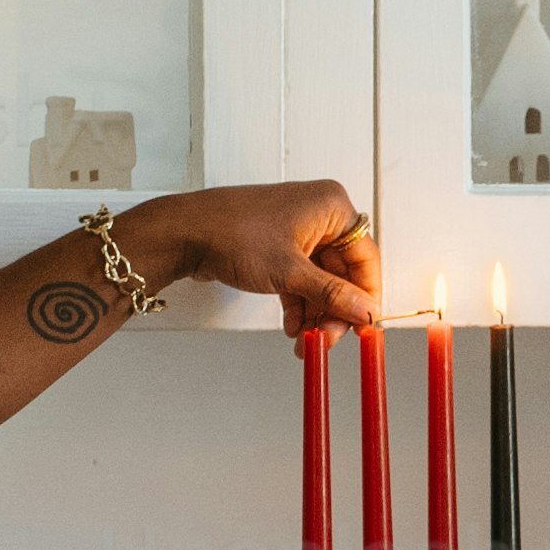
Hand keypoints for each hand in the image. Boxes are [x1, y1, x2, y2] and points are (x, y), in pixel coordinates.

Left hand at [140, 181, 381, 329]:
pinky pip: (301, 280)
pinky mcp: (279, 246)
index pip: (365, 258)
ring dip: (315, 313)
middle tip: (326, 339)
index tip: (363, 326)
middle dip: (334, 311)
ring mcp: (298, 231)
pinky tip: (292, 327)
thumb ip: (332, 294)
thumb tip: (365, 312)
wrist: (184, 233)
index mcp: (331, 207)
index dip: (365, 296)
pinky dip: (298, 304)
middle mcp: (319, 215)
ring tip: (306, 341)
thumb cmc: (231, 234)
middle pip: (343, 273)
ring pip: (321, 280)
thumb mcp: (289, 271)